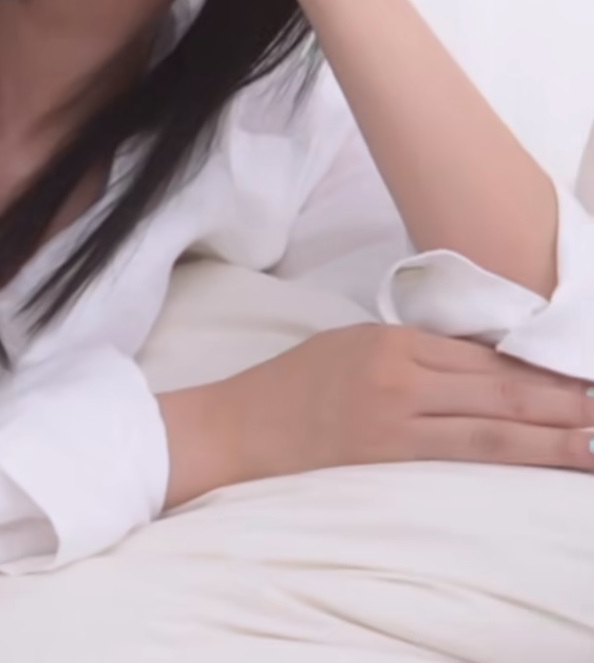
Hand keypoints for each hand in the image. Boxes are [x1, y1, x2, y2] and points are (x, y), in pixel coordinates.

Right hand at [159, 324, 593, 508]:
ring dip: (553, 432)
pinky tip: (542, 456)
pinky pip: (464, 452)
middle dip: (563, 398)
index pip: (483, 353)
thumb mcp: (352, 347)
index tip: (583, 375)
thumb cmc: (292, 385)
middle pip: (499, 384)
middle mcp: (401, 373)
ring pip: (493, 423)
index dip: (540, 366)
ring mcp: (397, 417)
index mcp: (392, 340)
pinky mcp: (389, 456)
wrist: (239, 426)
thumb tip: (479, 369)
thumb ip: (413, 356)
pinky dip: (511, 452)